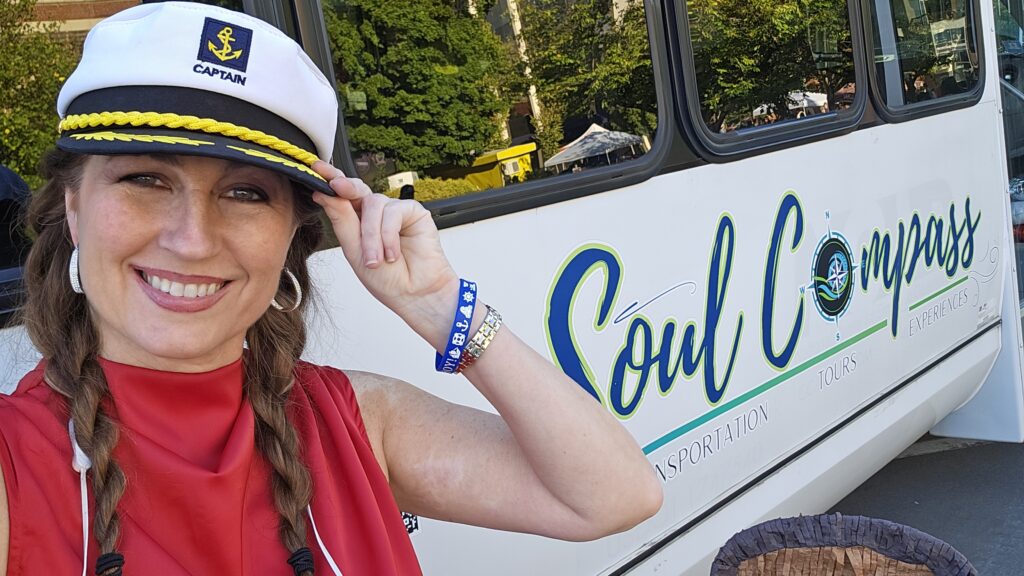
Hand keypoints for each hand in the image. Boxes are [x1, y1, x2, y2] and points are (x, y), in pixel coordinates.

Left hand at [311, 162, 459, 347]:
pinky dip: (389, 235)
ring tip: (375, 260)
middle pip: (356, 189)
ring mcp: (394, 211)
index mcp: (357, 221)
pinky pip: (393, 212)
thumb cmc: (387, 279)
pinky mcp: (414, 212)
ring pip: (373, 205)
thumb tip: (325, 193)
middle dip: (345, 186)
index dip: (329, 181)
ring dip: (371, 236)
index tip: (315, 169)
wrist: (415, 294)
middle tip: (334, 184)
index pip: (341, 197)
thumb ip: (342, 220)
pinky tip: (393, 255)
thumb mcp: (354, 251)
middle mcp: (375, 214)